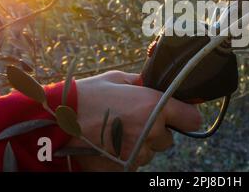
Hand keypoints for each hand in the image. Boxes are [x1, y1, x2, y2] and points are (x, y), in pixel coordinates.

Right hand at [67, 71, 201, 170]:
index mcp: (155, 107)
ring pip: (150, 152)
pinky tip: (109, 143)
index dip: (186, 115)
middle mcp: (151, 133)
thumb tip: (156, 85)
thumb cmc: (88, 95)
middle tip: (135, 120)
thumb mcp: (119, 79)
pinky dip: (126, 155)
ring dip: (141, 144)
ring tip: (116, 131)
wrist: (56, 121)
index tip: (179, 114)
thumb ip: (144, 84)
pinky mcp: (123, 169)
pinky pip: (134, 162)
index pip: (192, 119)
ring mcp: (137, 154)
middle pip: (168, 138)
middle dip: (157, 130)